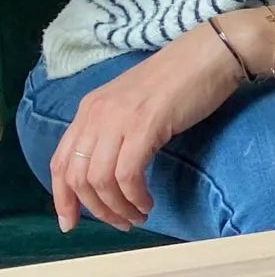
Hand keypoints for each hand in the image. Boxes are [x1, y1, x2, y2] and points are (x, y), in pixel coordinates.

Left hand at [50, 23, 245, 231]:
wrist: (211, 54)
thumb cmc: (181, 80)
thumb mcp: (135, 106)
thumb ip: (116, 130)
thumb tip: (111, 170)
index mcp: (90, 109)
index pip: (60, 162)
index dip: (62, 198)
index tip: (71, 222)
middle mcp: (96, 113)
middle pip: (77, 176)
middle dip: (95, 209)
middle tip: (120, 222)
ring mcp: (119, 118)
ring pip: (100, 179)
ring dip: (117, 207)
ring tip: (138, 215)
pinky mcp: (145, 125)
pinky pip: (128, 174)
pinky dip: (135, 196)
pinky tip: (148, 202)